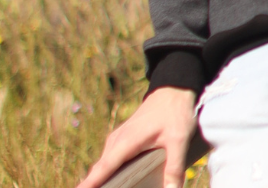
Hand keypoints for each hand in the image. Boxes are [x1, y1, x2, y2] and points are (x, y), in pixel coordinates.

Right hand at [76, 86, 197, 187]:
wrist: (173, 89)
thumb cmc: (174, 113)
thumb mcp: (178, 140)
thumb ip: (174, 167)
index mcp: (125, 142)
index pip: (102, 170)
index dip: (89, 185)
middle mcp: (116, 141)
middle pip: (100, 171)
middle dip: (93, 185)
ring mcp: (117, 139)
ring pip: (104, 165)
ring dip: (101, 180)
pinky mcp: (122, 139)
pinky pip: (110, 160)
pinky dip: (108, 172)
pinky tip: (115, 183)